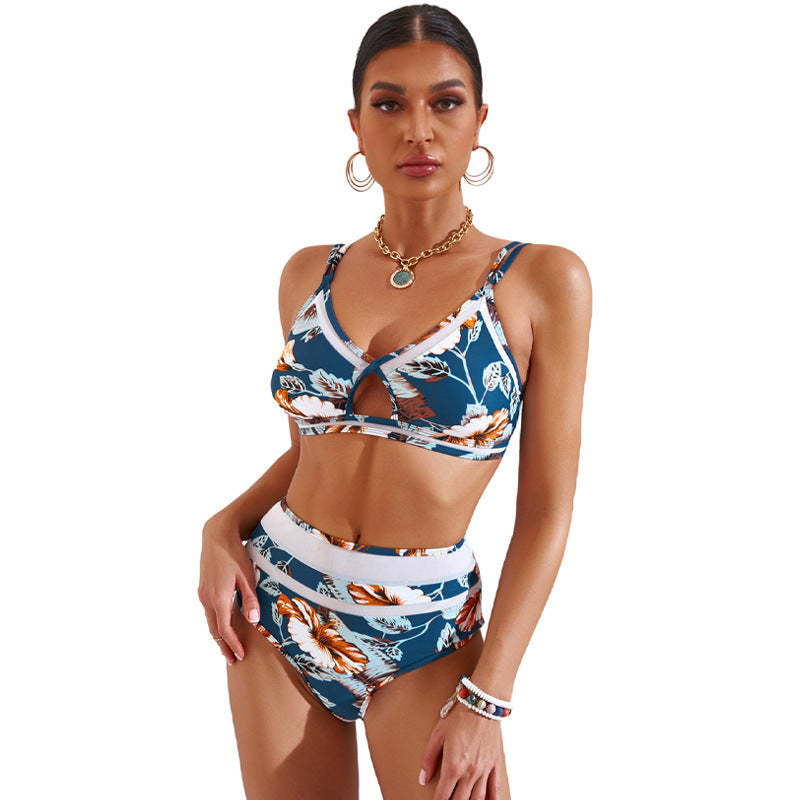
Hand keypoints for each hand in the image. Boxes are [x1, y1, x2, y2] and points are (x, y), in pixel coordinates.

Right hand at [197, 513, 259, 664]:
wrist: (216, 535)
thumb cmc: (234, 553)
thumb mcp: (247, 575)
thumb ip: (250, 599)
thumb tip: (253, 621)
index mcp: (219, 598)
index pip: (225, 630)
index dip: (233, 644)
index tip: (241, 656)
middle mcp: (207, 599)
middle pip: (214, 630)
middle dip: (224, 646)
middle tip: (232, 660)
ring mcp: (203, 594)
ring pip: (209, 621)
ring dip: (218, 636)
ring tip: (228, 647)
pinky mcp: (203, 588)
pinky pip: (208, 612)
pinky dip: (215, 623)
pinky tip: (222, 625)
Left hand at [419, 703, 503, 799]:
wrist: (481, 704)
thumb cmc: (458, 717)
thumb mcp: (437, 735)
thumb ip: (429, 759)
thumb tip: (422, 779)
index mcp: (453, 766)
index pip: (443, 796)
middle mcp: (470, 772)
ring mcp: (484, 770)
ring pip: (478, 799)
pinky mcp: (495, 764)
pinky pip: (495, 789)